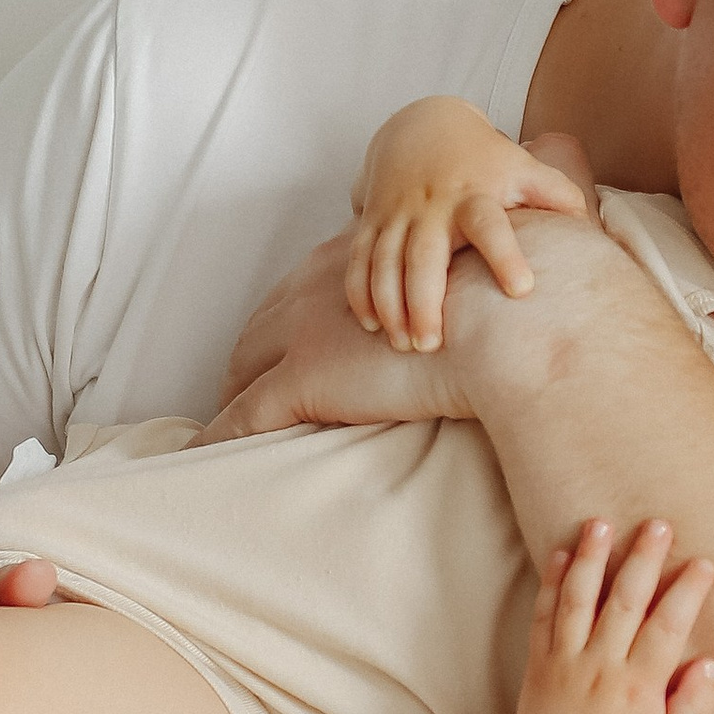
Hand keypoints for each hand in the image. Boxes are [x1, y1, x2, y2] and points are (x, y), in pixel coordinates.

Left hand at [212, 235, 486, 439]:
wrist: (508, 321)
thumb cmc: (506, 301)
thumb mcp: (471, 270)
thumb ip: (457, 280)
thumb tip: (484, 296)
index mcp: (355, 259)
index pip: (301, 290)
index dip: (287, 321)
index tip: (287, 343)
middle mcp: (319, 287)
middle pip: (261, 325)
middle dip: (249, 357)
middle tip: (245, 387)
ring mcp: (306, 332)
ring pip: (244, 367)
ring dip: (232, 395)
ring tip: (228, 422)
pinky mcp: (305, 377)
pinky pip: (244, 415)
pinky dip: (220, 434)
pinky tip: (205, 454)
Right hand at [347, 98, 592, 353]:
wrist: (422, 125)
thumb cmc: (484, 158)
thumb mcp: (523, 166)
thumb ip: (556, 193)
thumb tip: (588, 225)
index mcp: (475, 197)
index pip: (491, 226)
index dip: (506, 255)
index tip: (522, 290)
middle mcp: (433, 208)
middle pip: (423, 257)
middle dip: (423, 301)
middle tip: (432, 344)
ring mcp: (398, 215)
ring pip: (384, 263)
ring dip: (390, 305)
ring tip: (405, 345)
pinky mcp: (373, 221)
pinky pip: (359, 259)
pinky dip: (360, 292)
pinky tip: (371, 325)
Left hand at [506, 519, 713, 713]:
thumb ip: (694, 709)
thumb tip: (710, 663)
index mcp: (638, 690)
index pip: (668, 628)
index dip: (687, 593)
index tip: (704, 564)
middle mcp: (600, 670)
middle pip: (625, 602)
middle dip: (644, 559)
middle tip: (659, 524)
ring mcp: (565, 665)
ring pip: (579, 600)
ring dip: (593, 558)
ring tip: (603, 523)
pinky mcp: (538, 666)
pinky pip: (544, 617)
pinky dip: (552, 584)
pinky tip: (563, 554)